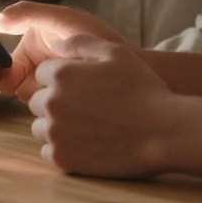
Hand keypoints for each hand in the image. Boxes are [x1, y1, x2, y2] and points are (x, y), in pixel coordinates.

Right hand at [0, 2, 124, 100]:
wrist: (135, 70)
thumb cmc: (101, 39)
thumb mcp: (64, 20)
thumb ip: (30, 14)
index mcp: (33, 44)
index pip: (3, 57)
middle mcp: (36, 68)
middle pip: (5, 79)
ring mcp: (48, 88)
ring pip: (18, 94)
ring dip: (12, 92)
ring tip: (11, 84)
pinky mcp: (60, 106)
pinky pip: (38, 110)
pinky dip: (31, 106)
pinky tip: (33, 97)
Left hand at [28, 33, 174, 178]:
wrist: (163, 132)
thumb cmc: (143, 89)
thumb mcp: (116, 52)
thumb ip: (80, 43)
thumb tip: (53, 45)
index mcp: (60, 74)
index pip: (42, 74)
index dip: (63, 79)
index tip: (84, 87)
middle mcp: (51, 103)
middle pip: (38, 101)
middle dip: (57, 102)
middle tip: (88, 108)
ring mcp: (55, 133)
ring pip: (41, 127)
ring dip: (58, 126)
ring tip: (89, 127)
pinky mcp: (63, 159)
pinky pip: (49, 152)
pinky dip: (63, 149)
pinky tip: (87, 144)